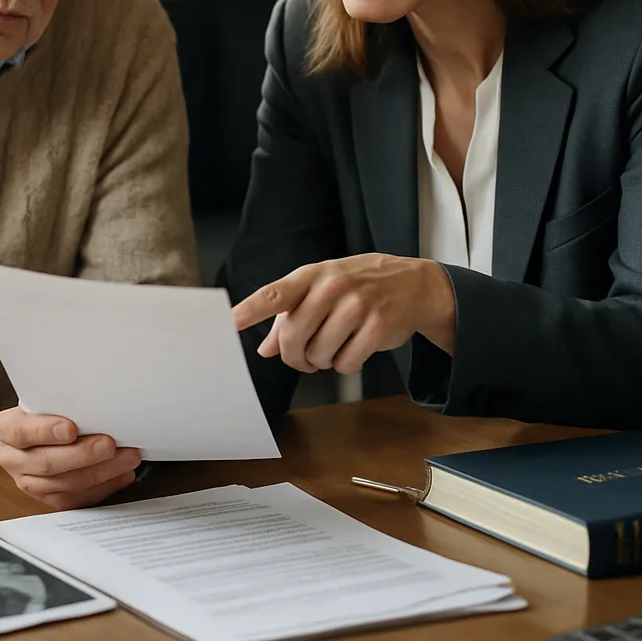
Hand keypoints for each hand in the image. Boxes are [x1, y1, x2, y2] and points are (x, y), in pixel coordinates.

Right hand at [0, 407, 141, 510]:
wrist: (47, 423)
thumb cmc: (50, 405)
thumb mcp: (47, 394)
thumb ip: (60, 398)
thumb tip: (92, 392)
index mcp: (4, 428)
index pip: (20, 432)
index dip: (45, 431)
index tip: (71, 428)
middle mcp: (11, 458)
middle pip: (46, 462)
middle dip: (83, 454)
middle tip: (110, 444)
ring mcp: (28, 482)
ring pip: (64, 485)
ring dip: (101, 472)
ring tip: (126, 458)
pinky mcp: (48, 498)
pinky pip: (76, 500)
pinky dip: (103, 487)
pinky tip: (121, 474)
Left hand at [231, 254, 455, 374]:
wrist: (413, 283)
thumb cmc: (358, 285)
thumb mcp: (321, 290)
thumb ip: (289, 317)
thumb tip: (266, 348)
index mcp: (312, 275)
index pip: (275, 294)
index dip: (250, 309)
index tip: (228, 321)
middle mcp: (332, 287)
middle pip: (293, 336)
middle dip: (294, 356)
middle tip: (304, 357)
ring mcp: (357, 305)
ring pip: (319, 354)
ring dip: (322, 361)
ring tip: (335, 346)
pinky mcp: (377, 327)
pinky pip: (346, 364)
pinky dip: (346, 365)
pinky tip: (354, 350)